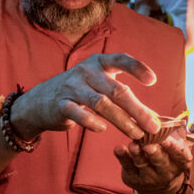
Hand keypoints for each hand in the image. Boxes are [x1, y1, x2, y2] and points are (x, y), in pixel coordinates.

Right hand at [11, 53, 159, 140]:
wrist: (40, 102)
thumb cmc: (80, 92)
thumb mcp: (99, 85)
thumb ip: (122, 96)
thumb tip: (153, 116)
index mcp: (99, 62)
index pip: (121, 59)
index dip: (137, 68)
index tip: (153, 81)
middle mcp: (86, 71)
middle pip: (116, 90)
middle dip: (137, 110)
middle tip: (153, 127)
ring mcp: (72, 87)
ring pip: (102, 104)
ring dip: (122, 120)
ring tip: (137, 134)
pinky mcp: (61, 104)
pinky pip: (79, 113)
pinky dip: (92, 122)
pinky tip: (103, 129)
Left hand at [115, 98, 193, 193]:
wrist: (160, 186)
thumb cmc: (172, 155)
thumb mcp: (185, 141)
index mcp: (181, 160)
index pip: (180, 155)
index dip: (174, 149)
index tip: (169, 141)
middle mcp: (166, 170)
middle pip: (160, 161)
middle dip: (155, 153)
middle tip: (150, 144)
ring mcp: (148, 176)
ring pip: (142, 164)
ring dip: (137, 154)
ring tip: (133, 145)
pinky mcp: (133, 178)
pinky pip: (127, 167)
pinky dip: (122, 158)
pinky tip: (118, 148)